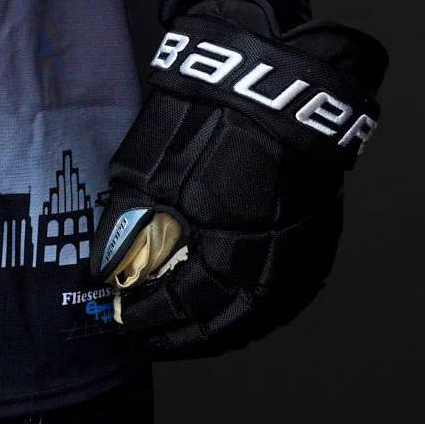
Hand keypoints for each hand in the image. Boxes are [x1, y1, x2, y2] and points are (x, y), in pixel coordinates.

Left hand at [90, 0, 386, 356]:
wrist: (272, 85)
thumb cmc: (202, 125)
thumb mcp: (144, 176)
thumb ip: (124, 232)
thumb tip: (106, 272)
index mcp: (224, 259)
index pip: (179, 309)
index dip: (147, 319)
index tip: (121, 322)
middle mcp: (268, 274)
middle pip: (221, 326)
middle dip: (181, 336)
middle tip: (148, 338)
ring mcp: (300, 261)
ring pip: (257, 318)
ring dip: (218, 329)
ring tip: (184, 331)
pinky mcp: (317, 242)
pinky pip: (282, 296)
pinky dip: (251, 309)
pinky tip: (229, 306)